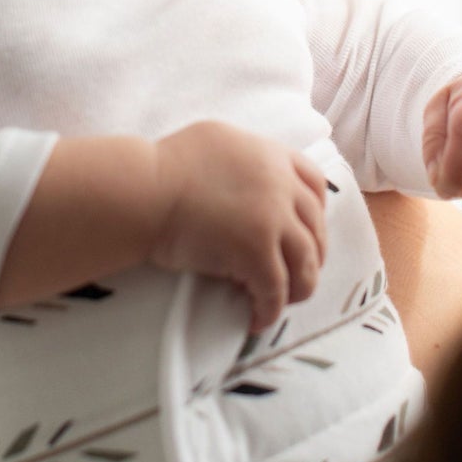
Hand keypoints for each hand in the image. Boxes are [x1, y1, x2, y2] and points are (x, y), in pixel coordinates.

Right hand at [150, 123, 327, 331]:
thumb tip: (250, 178)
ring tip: (283, 302)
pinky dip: (269, 310)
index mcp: (270, 155)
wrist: (144, 191)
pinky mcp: (257, 252)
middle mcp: (280, 184)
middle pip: (315, 226)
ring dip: (299, 287)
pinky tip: (256, 320)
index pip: (314, 182)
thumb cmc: (164, 168)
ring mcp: (272, 219)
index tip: (309, 230)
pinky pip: (275, 290)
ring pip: (304, 263)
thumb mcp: (215, 142)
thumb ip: (244, 158)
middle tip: (299, 274)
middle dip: (311, 255)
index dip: (316, 211)